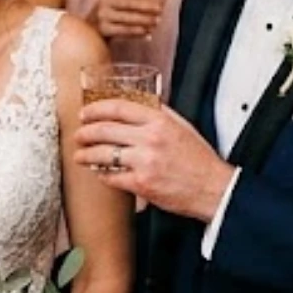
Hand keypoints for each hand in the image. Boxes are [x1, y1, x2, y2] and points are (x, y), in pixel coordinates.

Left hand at [75, 97, 233, 221]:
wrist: (214, 188)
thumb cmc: (199, 159)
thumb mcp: (182, 127)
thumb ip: (158, 114)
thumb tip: (136, 104)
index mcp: (159, 121)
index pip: (118, 108)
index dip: (96, 109)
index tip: (85, 113)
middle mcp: (150, 138)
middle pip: (104, 129)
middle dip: (85, 133)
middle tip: (79, 135)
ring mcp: (144, 162)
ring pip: (102, 154)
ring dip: (85, 155)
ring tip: (80, 155)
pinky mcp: (141, 183)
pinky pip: (110, 176)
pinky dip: (101, 174)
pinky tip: (99, 172)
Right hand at [92, 0, 163, 40]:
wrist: (87, 34)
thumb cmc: (107, 17)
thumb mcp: (115, 4)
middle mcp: (103, 3)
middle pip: (129, 3)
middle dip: (147, 6)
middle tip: (160, 9)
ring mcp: (102, 16)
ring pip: (128, 18)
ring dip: (145, 20)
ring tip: (157, 21)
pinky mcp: (103, 30)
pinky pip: (124, 30)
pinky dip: (137, 32)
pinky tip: (147, 33)